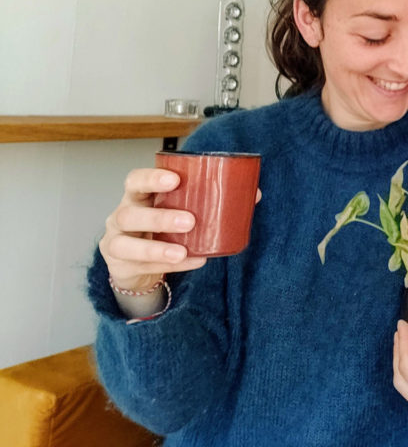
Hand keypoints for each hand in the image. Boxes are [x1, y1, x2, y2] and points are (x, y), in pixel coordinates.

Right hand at [98, 168, 207, 292]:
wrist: (139, 264)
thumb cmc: (161, 228)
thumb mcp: (176, 210)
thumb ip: (207, 201)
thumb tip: (251, 195)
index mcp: (136, 197)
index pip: (134, 181)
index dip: (151, 178)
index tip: (175, 179)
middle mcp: (121, 217)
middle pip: (129, 214)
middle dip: (159, 218)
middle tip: (189, 221)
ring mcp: (116, 243)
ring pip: (125, 245)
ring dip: (156, 249)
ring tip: (181, 252)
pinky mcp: (120, 267)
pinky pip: (143, 268)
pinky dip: (169, 267)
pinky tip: (191, 262)